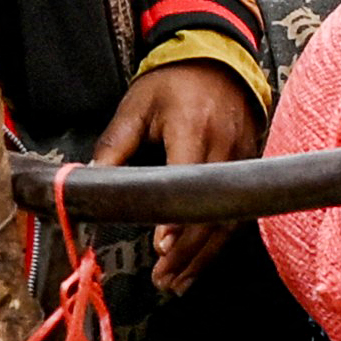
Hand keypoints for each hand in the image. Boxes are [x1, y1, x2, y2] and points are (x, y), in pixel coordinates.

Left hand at [90, 61, 270, 287]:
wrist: (218, 59)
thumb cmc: (173, 83)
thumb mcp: (136, 108)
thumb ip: (114, 146)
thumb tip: (89, 181)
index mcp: (194, 129)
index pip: (188, 181)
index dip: (177, 218)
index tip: (162, 246)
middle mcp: (225, 148)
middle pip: (211, 212)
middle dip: (187, 251)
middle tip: (162, 278)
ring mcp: (244, 160)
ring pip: (229, 219)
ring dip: (203, 255)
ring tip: (177, 281)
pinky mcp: (251, 167)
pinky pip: (237, 212)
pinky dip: (218, 242)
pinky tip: (200, 263)